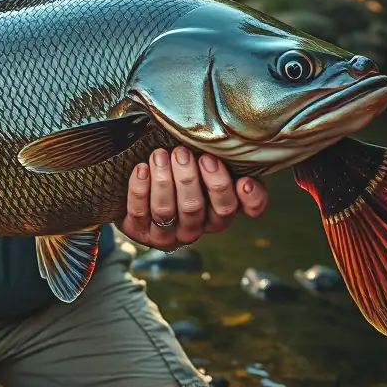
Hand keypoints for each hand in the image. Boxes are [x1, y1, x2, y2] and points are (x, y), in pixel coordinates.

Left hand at [117, 146, 267, 251]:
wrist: (143, 188)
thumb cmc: (185, 175)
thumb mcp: (211, 170)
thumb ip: (233, 171)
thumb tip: (247, 179)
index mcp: (215, 216)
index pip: (228, 209)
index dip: (227, 191)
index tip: (221, 166)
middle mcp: (193, 229)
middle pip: (194, 208)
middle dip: (187, 178)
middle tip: (181, 152)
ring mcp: (165, 234)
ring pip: (165, 211)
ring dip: (162, 181)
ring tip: (159, 156)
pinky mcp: (139, 231)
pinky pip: (139, 213)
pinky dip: (140, 190)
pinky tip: (142, 168)